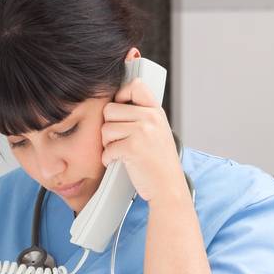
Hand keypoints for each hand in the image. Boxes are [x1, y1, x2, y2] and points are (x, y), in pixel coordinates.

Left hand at [101, 75, 187, 206]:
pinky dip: (108, 159)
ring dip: (107, 144)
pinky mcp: (132, 148)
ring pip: (105, 128)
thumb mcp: (158, 132)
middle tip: (118, 140)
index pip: (135, 86)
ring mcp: (142, 132)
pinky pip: (107, 148)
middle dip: (109, 127)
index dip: (121, 95)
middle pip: (110, 109)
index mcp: (156, 112)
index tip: (120, 110)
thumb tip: (116, 103)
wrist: (168, 188)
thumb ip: (142, 116)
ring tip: (119, 152)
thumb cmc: (159, 164)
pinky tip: (117, 162)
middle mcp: (150, 118)